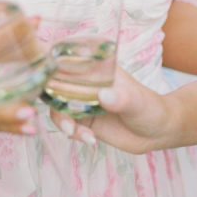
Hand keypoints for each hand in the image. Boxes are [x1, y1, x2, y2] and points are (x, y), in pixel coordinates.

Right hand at [51, 67, 171, 153]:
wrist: (158, 132)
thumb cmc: (151, 108)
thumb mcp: (138, 102)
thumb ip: (122, 98)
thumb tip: (104, 96)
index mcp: (96, 66)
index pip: (66, 57)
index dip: (47, 60)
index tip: (37, 71)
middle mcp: (85, 81)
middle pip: (54, 81)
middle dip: (49, 97)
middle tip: (58, 114)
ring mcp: (82, 100)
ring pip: (57, 105)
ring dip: (61, 119)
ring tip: (74, 132)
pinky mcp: (83, 120)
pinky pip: (66, 123)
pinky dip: (71, 132)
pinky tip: (90, 140)